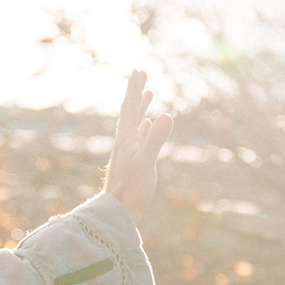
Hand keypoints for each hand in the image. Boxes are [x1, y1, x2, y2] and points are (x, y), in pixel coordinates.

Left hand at [99, 71, 173, 218]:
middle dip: (136, 93)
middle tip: (141, 75)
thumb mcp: (146, 163)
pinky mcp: (131, 163)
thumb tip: (166, 115)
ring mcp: (127, 153)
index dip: (134, 89)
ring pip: (134, 124)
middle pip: (130, 112)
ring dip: (140, 108)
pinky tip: (146, 126)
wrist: (118, 213)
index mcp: (126, 139)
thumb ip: (155, 140)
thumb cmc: (131, 190)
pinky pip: (138, 138)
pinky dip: (144, 127)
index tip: (138, 70)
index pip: (129, 108)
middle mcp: (124, 142)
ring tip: (148, 95)